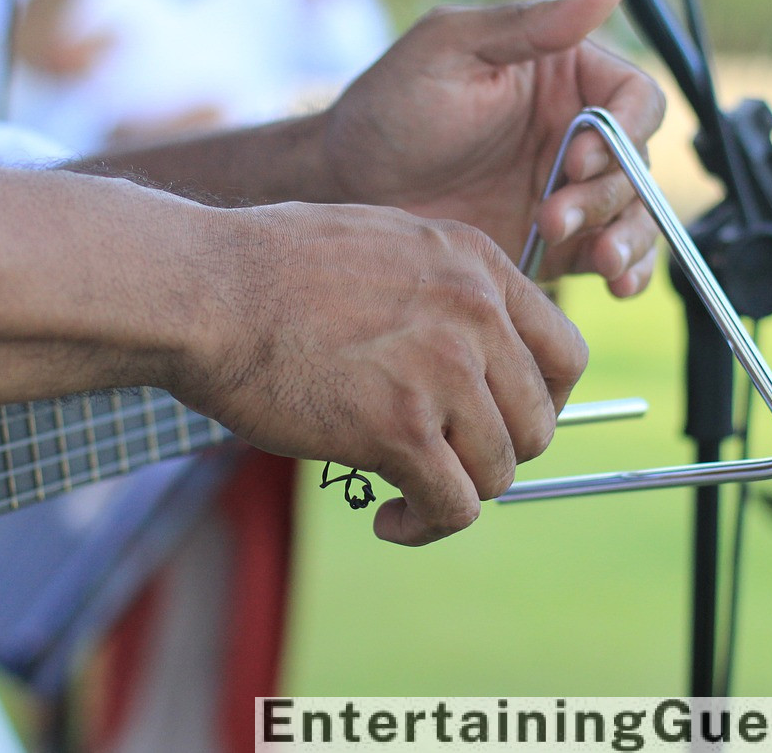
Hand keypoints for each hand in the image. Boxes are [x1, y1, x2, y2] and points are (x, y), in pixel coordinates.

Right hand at [174, 202, 586, 545]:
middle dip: (498, 453)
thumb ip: (439, 290)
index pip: (565, 353)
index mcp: (476, 264)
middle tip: (448, 462)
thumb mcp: (382, 245)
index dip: (543, 402)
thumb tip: (468, 349)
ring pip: (501, 470)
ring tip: (410, 495)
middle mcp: (476, 314)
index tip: (503, 423)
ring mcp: (444, 371)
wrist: (205, 289)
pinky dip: (426, 527)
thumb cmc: (268, 267)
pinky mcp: (401, 430)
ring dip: (460, 492)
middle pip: (540, 420)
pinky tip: (390, 520)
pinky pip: (454, 507)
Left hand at [323, 0, 664, 296]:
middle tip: (553, 217)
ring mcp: (567, 191)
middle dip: (609, 195)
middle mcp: (574, 134)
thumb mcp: (451, 48)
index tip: (578, 156)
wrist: (347, 187)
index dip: (623, 131)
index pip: (635, 99)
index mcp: (564, 78)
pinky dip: (625, 271)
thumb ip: (530, 24)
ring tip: (602, 262)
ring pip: (634, 214)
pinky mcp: (555, 242)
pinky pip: (608, 256)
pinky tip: (616, 282)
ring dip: (629, 239)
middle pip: (637, 164)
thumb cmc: (390, 106)